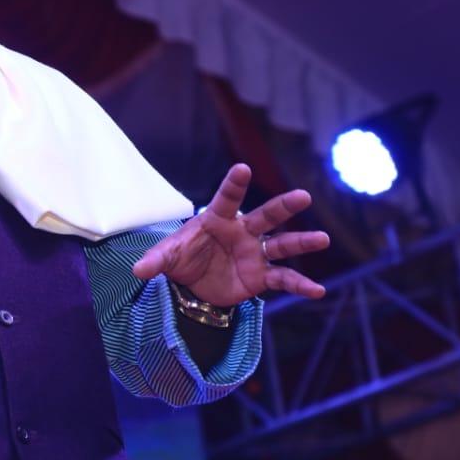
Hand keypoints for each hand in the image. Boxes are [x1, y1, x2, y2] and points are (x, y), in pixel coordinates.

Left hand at [132, 164, 330, 307]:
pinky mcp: (262, 276)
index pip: (226, 199)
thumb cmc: (182, 258)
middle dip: (283, 207)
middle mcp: (242, 232)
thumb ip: (155, 261)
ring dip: (301, 242)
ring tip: (322, 238)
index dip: (234, 185)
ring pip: (282, 245)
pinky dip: (299, 285)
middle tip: (303, 196)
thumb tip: (137, 270)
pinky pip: (284, 279)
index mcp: (217, 220)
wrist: (193, 285)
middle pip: (265, 216)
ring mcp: (255, 253)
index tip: (242, 168)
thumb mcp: (166, 258)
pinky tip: (317, 291)